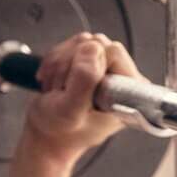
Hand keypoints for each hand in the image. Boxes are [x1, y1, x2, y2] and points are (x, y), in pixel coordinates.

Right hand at [23, 33, 144, 165]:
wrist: (48, 134)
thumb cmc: (60, 131)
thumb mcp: (70, 111)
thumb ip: (84, 81)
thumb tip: (93, 48)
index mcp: (129, 93)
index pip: (113, 52)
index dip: (87, 64)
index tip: (74, 88)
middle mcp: (123, 80)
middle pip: (97, 44)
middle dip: (71, 63)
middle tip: (62, 88)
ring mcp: (108, 70)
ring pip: (83, 42)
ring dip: (61, 62)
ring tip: (58, 87)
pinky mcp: (93, 63)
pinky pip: (74, 44)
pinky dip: (57, 59)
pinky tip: (55, 79)